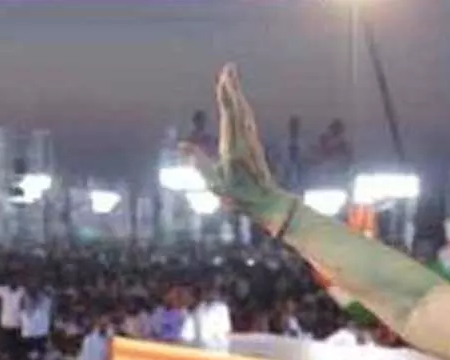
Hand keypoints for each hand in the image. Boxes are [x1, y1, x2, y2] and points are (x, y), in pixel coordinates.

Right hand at [185, 64, 290, 229]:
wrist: (267, 203)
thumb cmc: (239, 197)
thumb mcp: (214, 183)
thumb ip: (198, 163)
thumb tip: (181, 145)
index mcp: (233, 146)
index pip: (229, 115)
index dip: (226, 96)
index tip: (223, 79)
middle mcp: (244, 140)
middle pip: (238, 107)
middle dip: (232, 87)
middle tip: (229, 67)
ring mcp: (250, 141)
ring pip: (244, 111)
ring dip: (237, 93)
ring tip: (231, 76)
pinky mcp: (253, 144)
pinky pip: (246, 119)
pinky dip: (240, 105)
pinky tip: (238, 100)